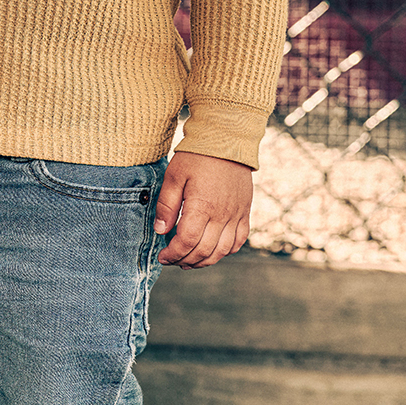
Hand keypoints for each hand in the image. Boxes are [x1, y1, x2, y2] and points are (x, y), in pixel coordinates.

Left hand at [154, 151, 252, 266]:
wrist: (227, 142)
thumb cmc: (197, 157)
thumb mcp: (174, 177)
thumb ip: (166, 205)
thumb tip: (160, 230)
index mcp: (203, 207)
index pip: (188, 241)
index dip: (173, 253)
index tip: (163, 257)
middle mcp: (223, 216)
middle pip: (205, 250)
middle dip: (186, 260)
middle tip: (172, 261)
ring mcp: (237, 215)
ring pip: (223, 251)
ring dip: (205, 261)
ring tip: (189, 262)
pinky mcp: (245, 213)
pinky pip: (239, 241)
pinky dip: (225, 251)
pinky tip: (213, 251)